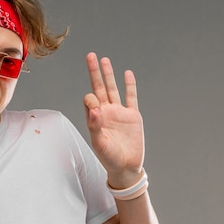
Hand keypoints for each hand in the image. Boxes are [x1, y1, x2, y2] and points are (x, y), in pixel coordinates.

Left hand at [83, 54, 144, 187]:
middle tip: (91, 55)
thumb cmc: (109, 158)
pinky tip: (127, 73)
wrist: (126, 167)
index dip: (91, 99)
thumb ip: (95, 126)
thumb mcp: (99, 144)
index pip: (90, 100)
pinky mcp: (133, 116)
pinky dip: (130, 85)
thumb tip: (95, 109)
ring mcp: (119, 113)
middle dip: (94, 72)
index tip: (96, 107)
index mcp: (94, 118)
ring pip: (113, 89)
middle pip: (99, 87)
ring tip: (105, 60)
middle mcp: (105, 112)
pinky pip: (131, 97)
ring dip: (109, 75)